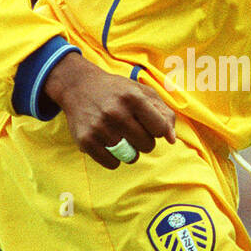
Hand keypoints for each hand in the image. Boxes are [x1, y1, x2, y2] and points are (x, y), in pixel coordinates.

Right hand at [44, 52, 175, 168]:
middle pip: (147, 145)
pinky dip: (114, 159)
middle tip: (132, 129)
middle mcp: (116, 112)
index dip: (157, 129)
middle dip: (144, 140)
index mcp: (133, 98)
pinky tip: (109, 144)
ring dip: (129, 151)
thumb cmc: (117, 91)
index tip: (148, 123)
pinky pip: (112, 164)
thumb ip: (164, 113)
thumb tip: (172, 140)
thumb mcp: (143, 92)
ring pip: (130, 157)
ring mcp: (100, 127)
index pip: (160, 129)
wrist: (78, 86)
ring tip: (120, 136)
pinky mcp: (85, 140)